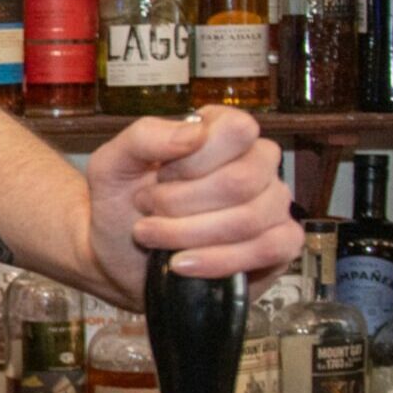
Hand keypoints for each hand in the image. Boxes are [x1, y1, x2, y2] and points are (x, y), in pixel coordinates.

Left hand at [83, 107, 301, 305]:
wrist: (117, 255)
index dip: (192, 161)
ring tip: (152, 236)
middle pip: (241, 180)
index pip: (235, 130)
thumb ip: (145, 137)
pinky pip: (272, 248)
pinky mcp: (279, 243)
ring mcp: (272, 203)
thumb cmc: (121, 204)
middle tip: (148, 209)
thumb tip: (196, 133)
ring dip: (188, 234)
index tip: (158, 178)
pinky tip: (183, 262)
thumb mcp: (112, 163)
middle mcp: (255, 163)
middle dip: (180, 203)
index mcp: (221, 133)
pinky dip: (219, 260)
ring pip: (250, 218)